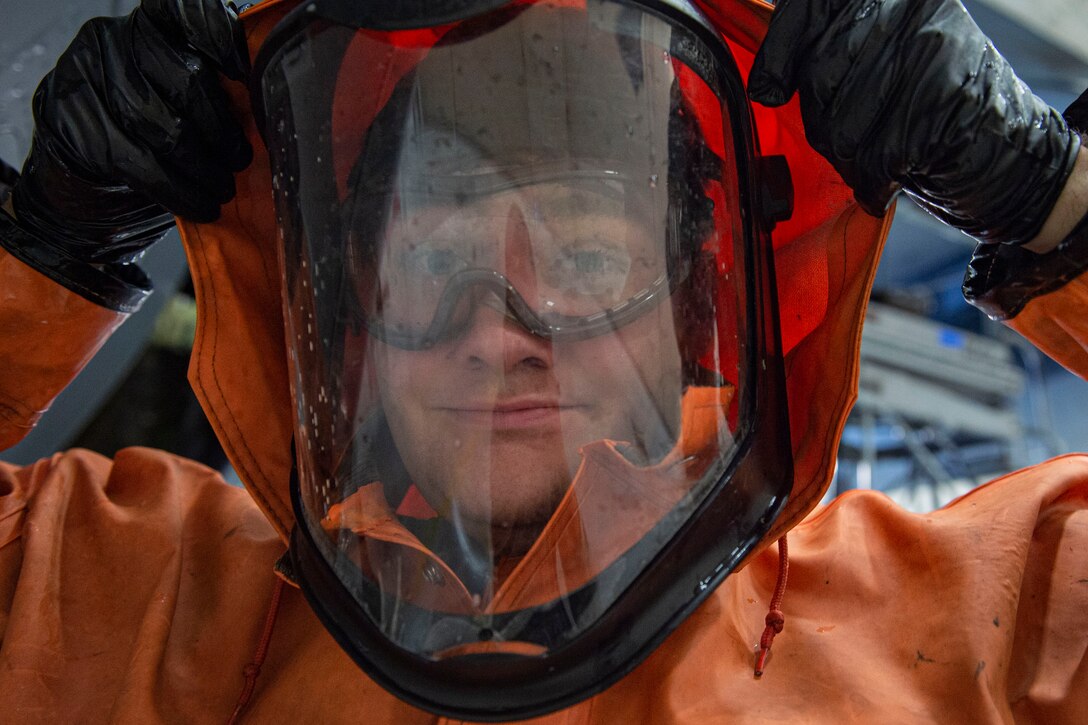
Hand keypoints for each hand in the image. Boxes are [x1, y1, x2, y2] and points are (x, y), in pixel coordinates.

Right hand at [11, 0, 250, 264]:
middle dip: (222, 128)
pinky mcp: (74, 124)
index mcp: (150, 25)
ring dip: (203, 167)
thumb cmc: (145, 130)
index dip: (220, 37)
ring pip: (163, 125)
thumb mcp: (180, 98)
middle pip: (184, 78)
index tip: (246, 73)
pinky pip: (138, 162)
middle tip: (242, 160)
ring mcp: (87, 78)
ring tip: (224, 188)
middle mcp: (114, 40)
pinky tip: (200, 203)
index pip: (185, 11)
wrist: (78, 169)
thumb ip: (215, 89)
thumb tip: (270, 111)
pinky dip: (178, 190)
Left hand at [748, 0, 1080, 245]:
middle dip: (823, 117)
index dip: (778, 55)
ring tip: (880, 148)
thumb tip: (763, 83)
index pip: (810, 9)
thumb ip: (830, 51)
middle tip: (855, 128)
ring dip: (848, 155)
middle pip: (819, 76)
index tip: (767, 90)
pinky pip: (870, 158)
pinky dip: (874, 179)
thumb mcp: (883, 56)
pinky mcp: (936, 111)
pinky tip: (896, 171)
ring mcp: (927, 61)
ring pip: (838, 123)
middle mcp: (910, 18)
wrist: (1005, 148)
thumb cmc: (930, 105)